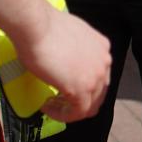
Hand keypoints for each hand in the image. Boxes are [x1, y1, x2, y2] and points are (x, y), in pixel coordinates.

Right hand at [16, 8, 110, 122]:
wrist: (37, 26)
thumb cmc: (44, 28)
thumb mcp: (69, 37)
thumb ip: (75, 51)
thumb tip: (66, 61)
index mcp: (102, 47)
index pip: (99, 75)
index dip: (82, 85)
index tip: (64, 87)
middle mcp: (104, 62)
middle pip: (98, 92)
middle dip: (78, 100)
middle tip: (59, 100)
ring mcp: (96, 76)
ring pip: (89, 106)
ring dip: (69, 109)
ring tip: (51, 105)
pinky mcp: (82, 89)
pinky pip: (77, 113)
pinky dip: (62, 115)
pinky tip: (48, 107)